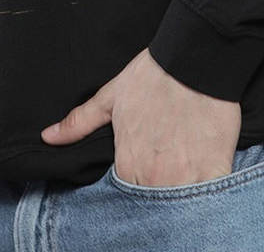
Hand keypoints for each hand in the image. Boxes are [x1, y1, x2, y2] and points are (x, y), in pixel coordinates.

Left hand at [40, 47, 241, 186]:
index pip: (125, 196)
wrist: (193, 58)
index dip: (134, 186)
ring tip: (182, 174)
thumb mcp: (111, 97)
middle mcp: (155, 177)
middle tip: (164, 171)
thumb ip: (80, 122)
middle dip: (157, 193)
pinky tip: (205, 179)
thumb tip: (48, 137)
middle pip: (154, 205)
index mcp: (127, 163)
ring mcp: (186, 177)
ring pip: (180, 206)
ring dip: (180, 195)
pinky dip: (208, 194)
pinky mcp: (215, 169)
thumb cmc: (152, 75)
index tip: (142, 172)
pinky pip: (211, 196)